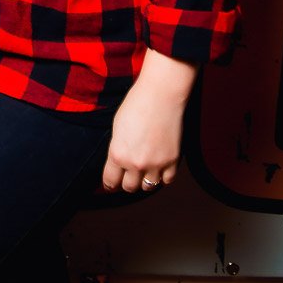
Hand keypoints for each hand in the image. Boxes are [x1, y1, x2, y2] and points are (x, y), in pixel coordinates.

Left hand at [101, 49, 197, 193]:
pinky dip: (163, 177)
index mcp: (117, 154)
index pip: (110, 181)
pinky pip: (167, 180)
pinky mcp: (172, 161)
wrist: (161, 94)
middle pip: (129, 187)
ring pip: (148, 187)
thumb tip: (118, 164)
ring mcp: (155, 164)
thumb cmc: (136, 105)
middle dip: (127, 183)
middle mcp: (135, 163)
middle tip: (128, 177)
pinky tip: (159, 169)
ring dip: (144, 181)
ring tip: (144, 172)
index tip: (111, 185)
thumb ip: (117, 149)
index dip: (109, 184)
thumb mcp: (117, 128)